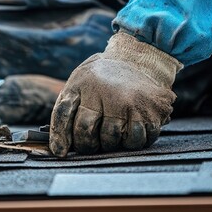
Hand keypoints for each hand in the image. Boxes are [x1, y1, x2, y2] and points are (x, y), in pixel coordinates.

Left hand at [49, 33, 181, 156]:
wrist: (137, 60)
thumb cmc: (101, 79)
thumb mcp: (78, 83)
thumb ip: (65, 110)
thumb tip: (58, 149)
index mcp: (85, 84)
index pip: (64, 115)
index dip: (59, 137)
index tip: (60, 152)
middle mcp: (108, 93)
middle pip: (87, 133)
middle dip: (86, 143)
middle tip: (91, 142)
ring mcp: (132, 103)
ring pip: (114, 141)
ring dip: (111, 143)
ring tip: (113, 131)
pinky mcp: (153, 111)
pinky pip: (139, 141)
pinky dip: (133, 142)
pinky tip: (131, 128)